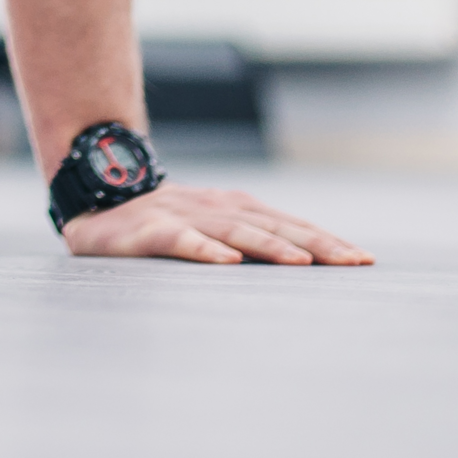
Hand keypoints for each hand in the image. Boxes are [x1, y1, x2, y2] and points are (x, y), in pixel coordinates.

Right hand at [61, 181, 373, 265]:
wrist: (95, 195)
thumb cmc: (158, 221)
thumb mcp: (208, 226)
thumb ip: (246, 237)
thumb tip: (302, 259)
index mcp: (233, 208)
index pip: (289, 223)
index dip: (326, 240)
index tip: (363, 259)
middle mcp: (215, 208)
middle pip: (273, 225)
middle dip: (316, 243)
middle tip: (353, 262)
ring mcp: (182, 217)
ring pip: (234, 231)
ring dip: (270, 246)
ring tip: (301, 263)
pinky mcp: (149, 232)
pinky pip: (180, 241)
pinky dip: (204, 250)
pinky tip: (226, 262)